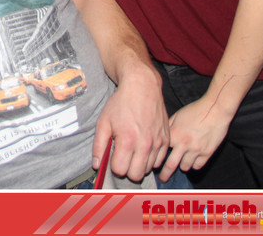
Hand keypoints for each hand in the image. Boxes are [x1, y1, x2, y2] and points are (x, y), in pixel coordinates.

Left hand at [92, 64, 168, 181]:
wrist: (142, 86)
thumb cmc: (121, 103)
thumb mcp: (103, 122)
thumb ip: (98, 146)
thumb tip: (96, 165)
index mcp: (127, 141)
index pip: (120, 171)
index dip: (114, 166)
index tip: (114, 156)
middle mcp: (145, 144)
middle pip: (136, 175)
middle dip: (127, 169)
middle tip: (123, 156)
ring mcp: (158, 142)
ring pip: (148, 169)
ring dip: (139, 164)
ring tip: (134, 149)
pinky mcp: (166, 139)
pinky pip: (159, 161)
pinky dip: (151, 158)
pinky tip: (144, 147)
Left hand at [158, 97, 232, 181]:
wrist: (215, 109)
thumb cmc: (195, 110)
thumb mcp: (177, 116)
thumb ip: (168, 128)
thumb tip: (159, 136)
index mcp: (174, 134)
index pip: (160, 152)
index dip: (156, 158)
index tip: (152, 164)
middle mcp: (183, 144)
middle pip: (170, 166)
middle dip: (164, 174)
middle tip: (162, 178)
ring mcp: (196, 150)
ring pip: (185, 167)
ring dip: (182, 166)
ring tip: (180, 163)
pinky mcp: (207, 153)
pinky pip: (198, 166)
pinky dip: (194, 165)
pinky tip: (192, 160)